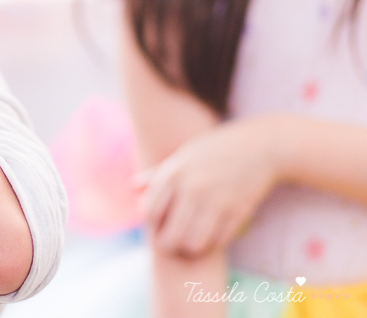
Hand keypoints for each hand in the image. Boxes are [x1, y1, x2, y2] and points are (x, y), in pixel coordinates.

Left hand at [135, 115, 282, 258]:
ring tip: (191, 243)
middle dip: (168, 244)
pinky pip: (219, 242)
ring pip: (194, 244)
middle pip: (170, 235)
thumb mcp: (183, 155)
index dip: (152, 223)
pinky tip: (211, 236)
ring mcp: (217, 201)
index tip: (160, 223)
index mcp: (174, 173)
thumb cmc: (216, 149)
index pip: (150, 212)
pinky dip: (212, 244)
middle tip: (173, 243)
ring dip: (191, 248)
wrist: (260, 146)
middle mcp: (193, 188)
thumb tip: (133, 187)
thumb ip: (158, 174)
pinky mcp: (239, 212)